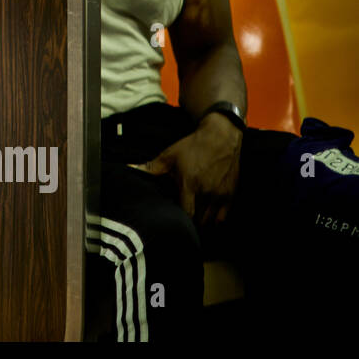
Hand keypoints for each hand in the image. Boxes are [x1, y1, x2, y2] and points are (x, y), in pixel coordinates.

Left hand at [136, 113, 241, 227]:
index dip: (178, 218)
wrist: (221, 137)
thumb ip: (150, 168)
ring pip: (209, 220)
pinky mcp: (231, 195)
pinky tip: (205, 213)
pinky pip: (222, 217)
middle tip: (180, 215)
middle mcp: (207, 193)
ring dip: (200, 220)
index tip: (171, 216)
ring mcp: (220, 195)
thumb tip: (128, 168)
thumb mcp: (169, 156)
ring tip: (192, 215)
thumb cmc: (192, 146)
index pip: (185, 214)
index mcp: (190, 185)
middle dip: (188, 221)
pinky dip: (214, 219)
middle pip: (197, 220)